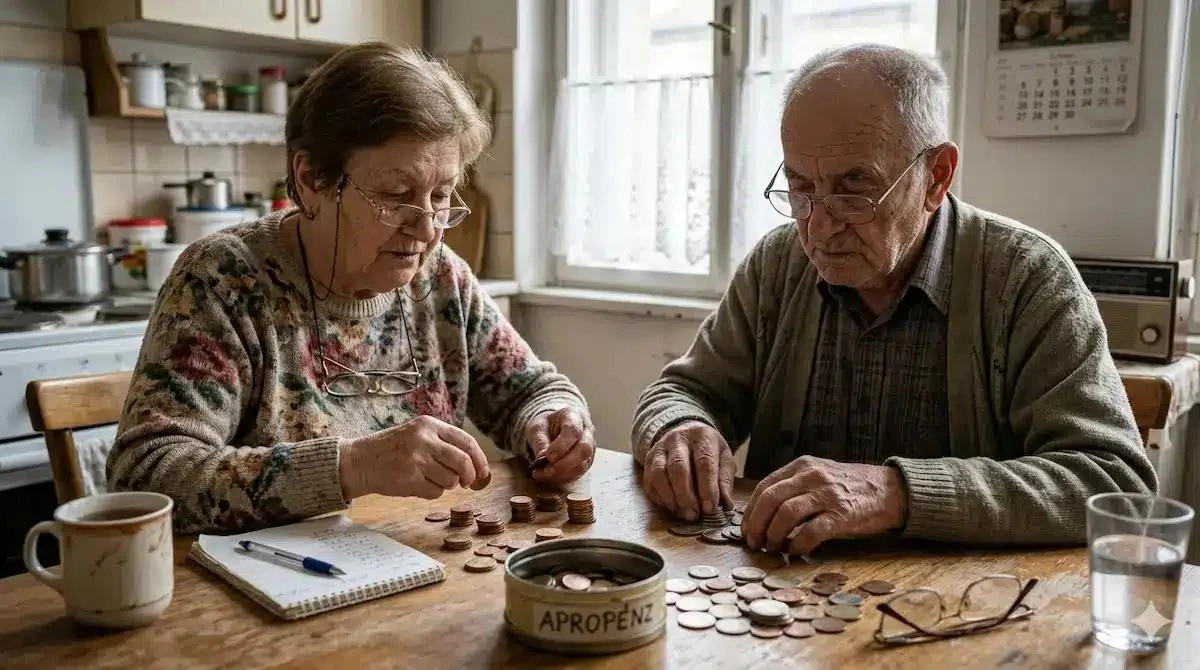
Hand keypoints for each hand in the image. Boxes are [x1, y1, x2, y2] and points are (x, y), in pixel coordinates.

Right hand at [339, 415, 488, 498]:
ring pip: (451, 480)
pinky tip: (418, 485)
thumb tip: (475, 465)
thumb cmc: (393, 449)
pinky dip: (432, 493)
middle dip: (470, 476)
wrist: (360, 461)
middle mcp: (424, 440)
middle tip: (466, 483)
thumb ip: (444, 443)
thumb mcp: (418, 434)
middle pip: (463, 462)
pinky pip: (436, 492)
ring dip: (447, 485)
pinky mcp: (409, 479)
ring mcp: (417, 459)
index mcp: (429, 425)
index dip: (479, 459)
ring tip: (430, 479)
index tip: (482, 471)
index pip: (467, 442)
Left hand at [525, 408, 594, 482]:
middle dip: (564, 464)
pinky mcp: (586, 461)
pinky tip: (549, 476)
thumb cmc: (547, 425)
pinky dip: (563, 477)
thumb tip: (541, 459)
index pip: (573, 431)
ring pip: (583, 464)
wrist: (555, 427)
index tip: (548, 457)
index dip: (562, 446)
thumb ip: (539, 441)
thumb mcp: (537, 428)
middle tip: (545, 470)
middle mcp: (587, 432)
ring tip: (542, 474)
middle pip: (584, 449)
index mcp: (575, 416)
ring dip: (562, 473)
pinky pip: (579, 473)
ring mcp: (590, 448)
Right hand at [641, 421, 734, 520]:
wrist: (686, 433)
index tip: (710, 508)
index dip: (707, 487)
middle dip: (685, 495)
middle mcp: (678, 439)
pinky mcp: (649, 460)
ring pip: (659, 474)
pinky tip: (672, 507)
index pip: (704, 462)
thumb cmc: (708, 450)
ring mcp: (660, 448)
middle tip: (693, 515)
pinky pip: (650, 481)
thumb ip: (725, 481)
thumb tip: (725, 505)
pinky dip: (660, 498)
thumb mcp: (724, 459)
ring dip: (670, 498)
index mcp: (702, 436)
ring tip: (682, 513)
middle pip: (678, 467)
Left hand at [741, 456, 907, 554]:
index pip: (765, 487)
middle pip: (770, 499)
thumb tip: (762, 515)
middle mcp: (812, 476)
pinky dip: (798, 544)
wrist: (889, 490)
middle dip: (756, 524)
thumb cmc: (848, 487)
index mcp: (801, 466)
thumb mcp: (818, 476)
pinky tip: (795, 551)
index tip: (746, 530)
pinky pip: (812, 531)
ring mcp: (827, 494)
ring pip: (787, 514)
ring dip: (774, 535)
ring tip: (773, 548)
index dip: (751, 511)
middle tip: (754, 543)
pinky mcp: (842, 514)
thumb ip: (793, 488)